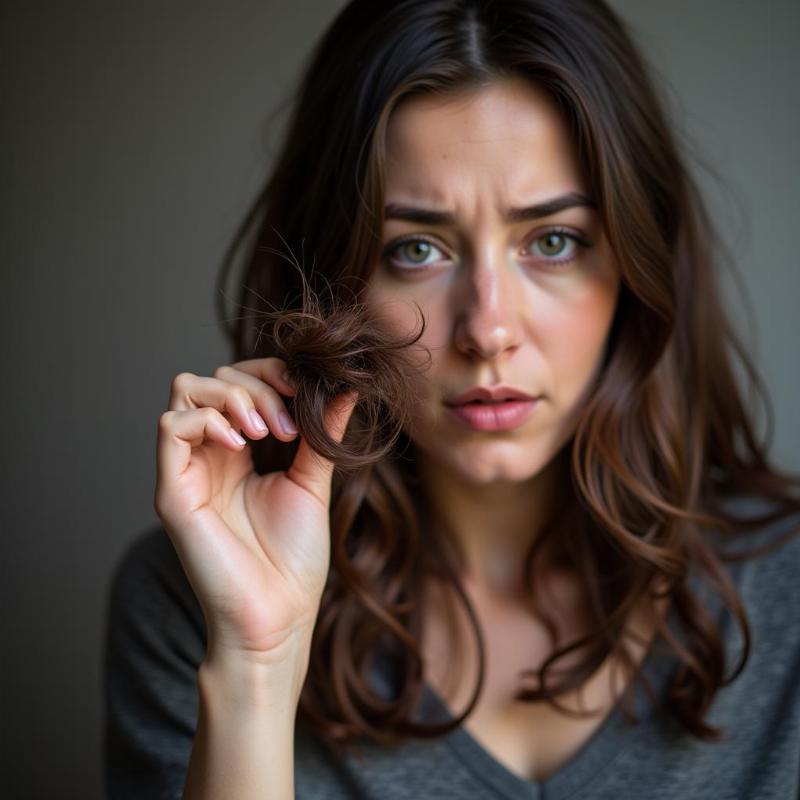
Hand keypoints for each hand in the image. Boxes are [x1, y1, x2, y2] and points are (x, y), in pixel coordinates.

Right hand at [154, 357, 357, 665]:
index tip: (305, 395)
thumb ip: (320, 434)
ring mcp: (189, 469)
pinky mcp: (173, 490)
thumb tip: (346, 389)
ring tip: (266, 431)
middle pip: (213, 377)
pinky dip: (208, 420)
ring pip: (186, 389)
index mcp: (241, 452)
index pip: (240, 382)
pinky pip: (171, 426)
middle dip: (257, 385)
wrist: (278, 615)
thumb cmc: (294, 559)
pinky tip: (240, 444)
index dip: (271, 375)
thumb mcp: (311, 482)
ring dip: (233, 396)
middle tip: (287, 427)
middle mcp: (210, 455)